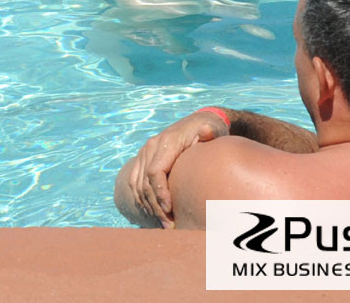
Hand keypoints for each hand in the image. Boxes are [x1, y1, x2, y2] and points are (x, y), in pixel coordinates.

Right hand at [123, 110, 227, 227]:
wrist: (198, 122)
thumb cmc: (209, 130)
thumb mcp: (213, 130)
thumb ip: (210, 132)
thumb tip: (206, 131)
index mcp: (166, 142)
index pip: (155, 171)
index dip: (160, 192)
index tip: (170, 209)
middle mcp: (150, 147)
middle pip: (145, 182)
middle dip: (156, 207)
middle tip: (170, 227)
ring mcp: (144, 154)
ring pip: (137, 185)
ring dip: (148, 206)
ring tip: (164, 224)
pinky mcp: (143, 160)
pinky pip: (135, 182)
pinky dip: (142, 199)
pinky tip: (154, 214)